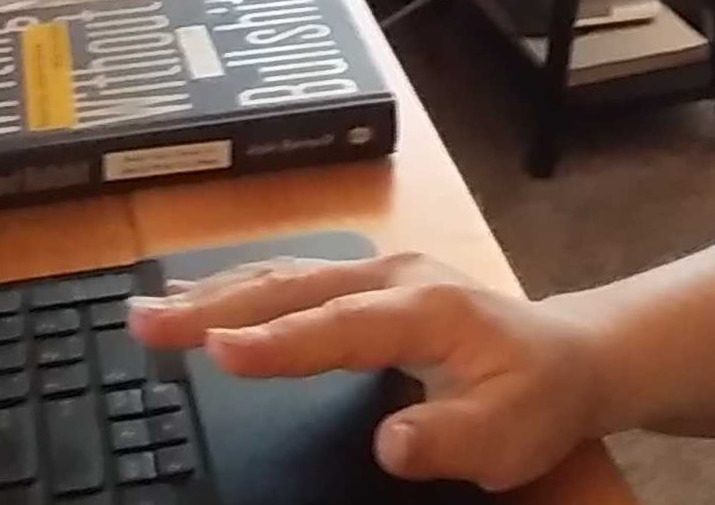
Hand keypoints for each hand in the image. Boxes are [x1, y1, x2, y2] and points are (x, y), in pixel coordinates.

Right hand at [125, 252, 612, 491]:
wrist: (570, 355)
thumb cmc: (537, 398)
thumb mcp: (510, 434)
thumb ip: (450, 439)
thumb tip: (389, 443)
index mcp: (428, 309)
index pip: (341, 326)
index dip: (279, 342)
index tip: (216, 351)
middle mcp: (395, 277)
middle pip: (294, 289)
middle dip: (215, 306)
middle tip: (144, 324)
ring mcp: (379, 272)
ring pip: (284, 277)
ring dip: (214, 293)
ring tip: (148, 311)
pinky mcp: (366, 280)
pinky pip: (293, 278)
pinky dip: (238, 286)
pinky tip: (197, 297)